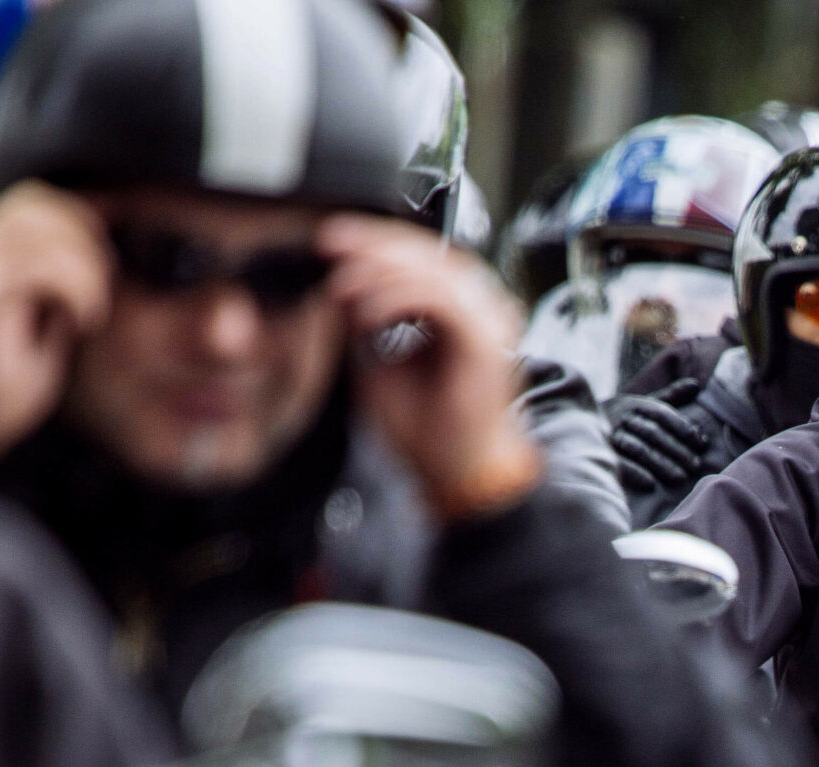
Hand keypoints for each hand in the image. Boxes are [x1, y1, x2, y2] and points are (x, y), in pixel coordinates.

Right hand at [0, 182, 111, 465]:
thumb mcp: (44, 318)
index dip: (80, 216)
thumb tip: (100, 258)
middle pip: (36, 203)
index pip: (34, 200)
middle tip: (101, 287)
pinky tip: (82, 321)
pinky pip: (38, 266)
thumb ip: (62, 283)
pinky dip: (75, 287)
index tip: (109, 257)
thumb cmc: (4, 377)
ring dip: (83, 265)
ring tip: (92, 308)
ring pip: (38, 229)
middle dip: (84, 238)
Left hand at [318, 215, 538, 518]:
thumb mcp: (380, 363)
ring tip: (341, 283)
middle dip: (374, 244)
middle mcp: (481, 310)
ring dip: (380, 270)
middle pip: (428, 253)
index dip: (376, 243)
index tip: (332, 242)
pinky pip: (438, 301)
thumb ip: (365, 322)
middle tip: (330, 242)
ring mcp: (488, 322)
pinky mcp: (484, 341)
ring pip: (432, 270)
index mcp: (462, 311)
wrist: (459, 473)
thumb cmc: (429, 432)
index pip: (421, 258)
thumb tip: (338, 284)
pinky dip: (397, 299)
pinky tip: (366, 312)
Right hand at [604, 378, 711, 493]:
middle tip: (695, 465)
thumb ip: (669, 396)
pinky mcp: (599, 454)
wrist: (575, 426)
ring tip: (679, 478)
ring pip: (639, 449)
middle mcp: (621, 418)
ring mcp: (609, 436)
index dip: (682, 427)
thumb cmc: (621, 418)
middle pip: (653, 432)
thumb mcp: (642, 404)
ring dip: (661, 463)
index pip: (661, 413)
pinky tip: (651, 484)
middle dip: (677, 449)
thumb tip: (696, 384)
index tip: (701, 442)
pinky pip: (618, 464)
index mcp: (634, 404)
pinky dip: (635, 473)